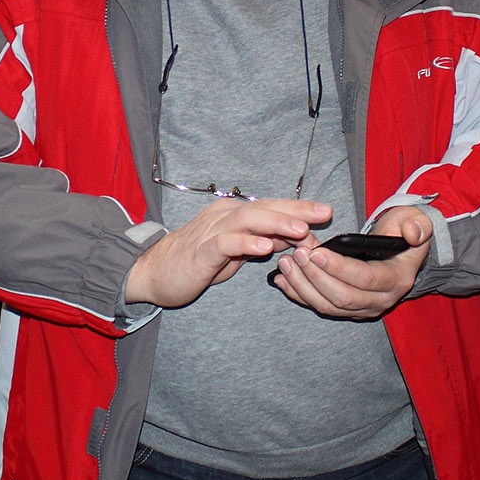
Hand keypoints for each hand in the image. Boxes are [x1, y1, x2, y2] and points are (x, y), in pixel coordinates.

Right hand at [124, 198, 328, 308]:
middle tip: (323, 213)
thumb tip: (294, 237)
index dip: (299, 208)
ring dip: (277, 224)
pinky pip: (226, 243)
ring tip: (300, 231)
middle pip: (265, 208)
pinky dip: (246, 243)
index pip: (271, 207)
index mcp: (234, 215)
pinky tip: (265, 247)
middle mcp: (224, 216)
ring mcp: (212, 231)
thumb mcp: (236, 252)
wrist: (154, 272)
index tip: (325, 211)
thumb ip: (263, 241)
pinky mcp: (201, 250)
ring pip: (248, 220)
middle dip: (296, 211)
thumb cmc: (196, 262)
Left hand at [268, 206, 431, 320]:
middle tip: (297, 254)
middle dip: (315, 276)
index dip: (338, 268)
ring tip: (286, 263)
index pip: (364, 279)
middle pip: (342, 297)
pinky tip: (282, 280)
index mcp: (397, 279)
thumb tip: (412, 235)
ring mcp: (364, 308)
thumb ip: (417, 225)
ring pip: (328, 306)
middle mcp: (381, 299)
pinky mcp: (348, 310)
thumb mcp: (415, 221)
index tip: (315, 252)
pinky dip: (299, 295)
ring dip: (303, 286)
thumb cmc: (403, 232)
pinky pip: (320, 307)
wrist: (401, 251)